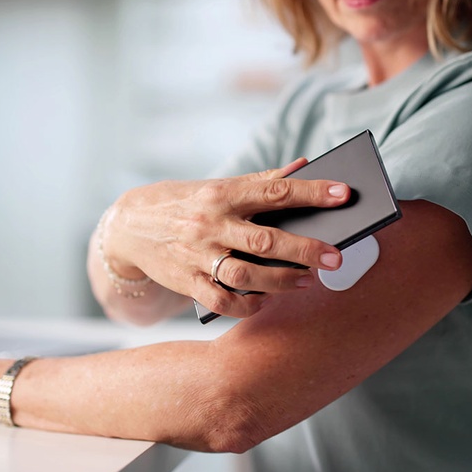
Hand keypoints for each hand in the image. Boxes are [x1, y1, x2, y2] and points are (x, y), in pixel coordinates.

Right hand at [100, 158, 348, 318]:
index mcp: (223, 193)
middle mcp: (211, 224)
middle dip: (304, 250)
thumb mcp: (219, 185)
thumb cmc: (186, 203)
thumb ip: (263, 180)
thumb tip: (305, 165)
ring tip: (307, 282)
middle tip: (335, 258)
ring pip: (245, 274)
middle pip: (265, 240)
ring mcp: (197, 255)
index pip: (275, 191)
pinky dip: (246, 305)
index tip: (343, 193)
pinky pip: (220, 301)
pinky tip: (265, 301)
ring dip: (280, 282)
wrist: (129, 225)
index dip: (311, 192)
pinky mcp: (186, 281)